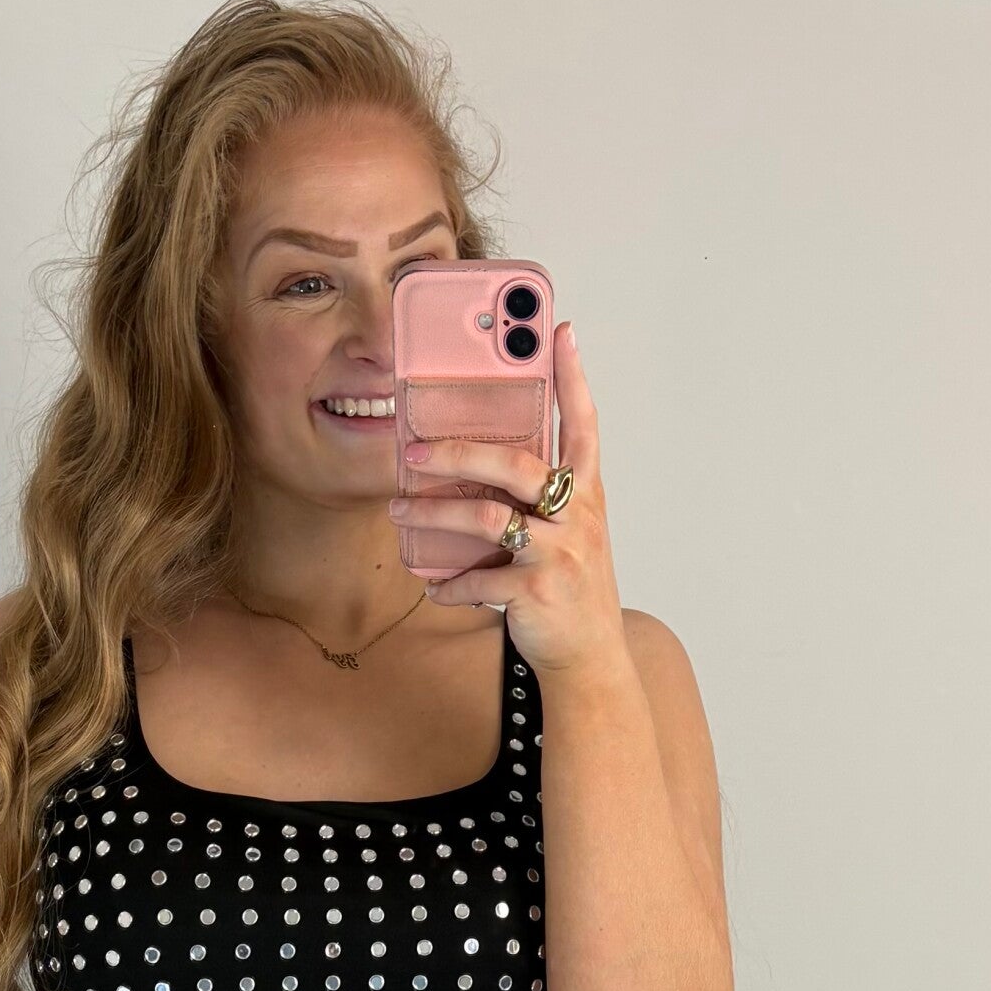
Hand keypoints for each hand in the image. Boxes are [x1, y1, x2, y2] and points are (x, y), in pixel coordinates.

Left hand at [390, 322, 622, 682]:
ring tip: (399, 511)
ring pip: (485, 519)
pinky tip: (432, 585)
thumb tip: (478, 464)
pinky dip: (448, 584)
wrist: (591, 657)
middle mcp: (577, 516)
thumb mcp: (570, 533)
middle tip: (412, 451)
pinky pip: (477, 580)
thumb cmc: (571, 588)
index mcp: (586, 493)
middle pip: (514, 464)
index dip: (573, 378)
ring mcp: (559, 554)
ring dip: (433, 514)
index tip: (560, 334)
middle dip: (457, 452)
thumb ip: (541, 496)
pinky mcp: (536, 592)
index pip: (584, 425)